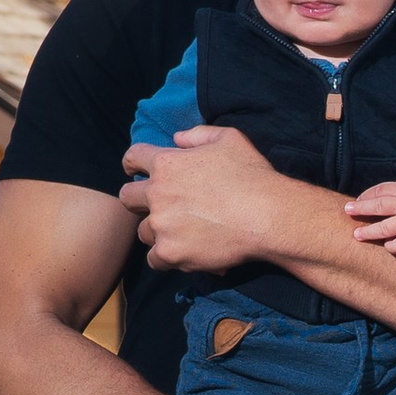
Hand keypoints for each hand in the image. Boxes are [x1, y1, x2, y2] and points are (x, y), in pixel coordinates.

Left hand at [122, 123, 292, 272]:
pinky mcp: (170, 253)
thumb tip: (177, 138)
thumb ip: (198, 134)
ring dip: (158, 232)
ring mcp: (161, 225)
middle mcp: (157, 193)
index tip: (135, 172)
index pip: (132, 158)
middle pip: (127, 198)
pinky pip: (155, 260)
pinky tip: (185, 254)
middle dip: (138, 201)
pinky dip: (168, 258)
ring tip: (181, 234)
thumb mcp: (229, 138)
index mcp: (167, 163)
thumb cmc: (252, 175)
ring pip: (143, 232)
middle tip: (158, 207)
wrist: (267, 216)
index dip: (133, 164)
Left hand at [348, 175, 395, 254]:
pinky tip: (385, 243)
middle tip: (348, 210)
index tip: (355, 202)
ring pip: (385, 229)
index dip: (365, 196)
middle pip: (379, 207)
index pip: (379, 191)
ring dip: (369, 233)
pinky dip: (390, 246)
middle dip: (361, 209)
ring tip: (357, 235)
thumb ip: (390, 190)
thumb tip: (366, 198)